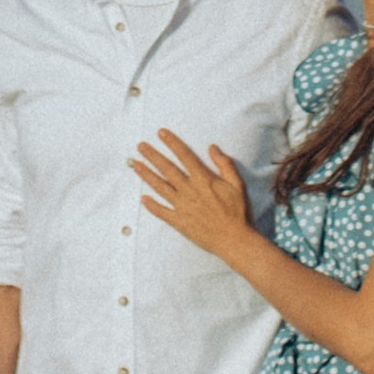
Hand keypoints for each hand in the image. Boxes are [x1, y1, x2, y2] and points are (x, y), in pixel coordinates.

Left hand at [132, 128, 254, 266]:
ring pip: (160, 187)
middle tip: (140, 146)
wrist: (234, 240)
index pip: (184, 155)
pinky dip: (151, 206)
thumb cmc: (238, 212)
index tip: (161, 133)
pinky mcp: (180, 222)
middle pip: (167, 169)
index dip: (172, 143)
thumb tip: (212, 147)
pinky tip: (142, 199)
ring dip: (147, 175)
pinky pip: (162, 212)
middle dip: (153, 156)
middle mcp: (189, 190)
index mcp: (203, 179)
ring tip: (135, 165)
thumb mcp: (237, 184)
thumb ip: (224, 164)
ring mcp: (182, 206)